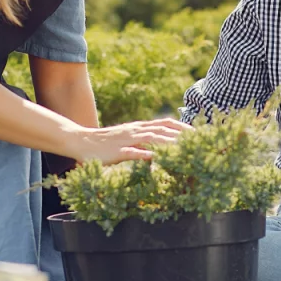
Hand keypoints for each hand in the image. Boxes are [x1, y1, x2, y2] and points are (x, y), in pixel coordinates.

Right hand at [67, 118, 190, 163]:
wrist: (81, 141)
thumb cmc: (105, 143)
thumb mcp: (127, 138)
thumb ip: (142, 140)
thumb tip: (158, 146)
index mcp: (139, 127)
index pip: (164, 122)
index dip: (181, 126)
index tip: (197, 131)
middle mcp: (135, 130)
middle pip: (162, 129)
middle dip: (181, 134)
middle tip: (198, 140)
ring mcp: (127, 140)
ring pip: (151, 138)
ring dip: (168, 142)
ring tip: (184, 147)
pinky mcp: (117, 152)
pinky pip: (133, 152)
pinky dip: (146, 154)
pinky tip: (157, 158)